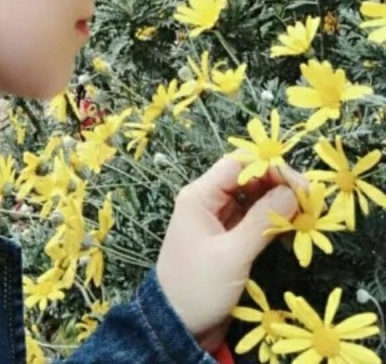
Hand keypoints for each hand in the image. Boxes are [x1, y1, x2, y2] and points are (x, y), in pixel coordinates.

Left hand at [155, 154, 307, 352]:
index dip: (270, 167)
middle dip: (279, 184)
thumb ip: (262, 221)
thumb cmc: (197, 286)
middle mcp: (207, 201)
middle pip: (247, 178)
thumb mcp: (232, 254)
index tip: (302, 184)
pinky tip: (292, 226)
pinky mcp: (228, 238)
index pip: (237, 165)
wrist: (176, 324)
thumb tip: (292, 192)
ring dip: (278, 202)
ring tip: (307, 213)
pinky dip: (272, 220)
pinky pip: (252, 219)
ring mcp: (218, 219)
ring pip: (253, 198)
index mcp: (199, 196)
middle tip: (311, 200)